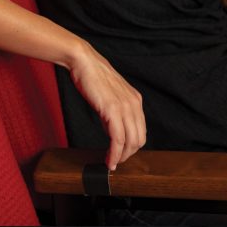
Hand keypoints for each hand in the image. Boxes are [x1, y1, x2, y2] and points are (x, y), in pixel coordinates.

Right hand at [68, 43, 146, 170]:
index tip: (122, 155)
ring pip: (130, 141)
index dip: (132, 147)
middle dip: (128, 155)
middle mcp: (134, 104)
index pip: (141, 131)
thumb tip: (112, 131)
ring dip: (121, 157)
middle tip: (116, 162)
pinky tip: (109, 159)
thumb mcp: (111, 97)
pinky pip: (118, 139)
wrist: (85, 63)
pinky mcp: (112, 110)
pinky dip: (114, 153)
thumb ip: (116, 112)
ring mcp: (125, 107)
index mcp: (136, 101)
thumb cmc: (94, 78)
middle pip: (139, 139)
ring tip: (111, 163)